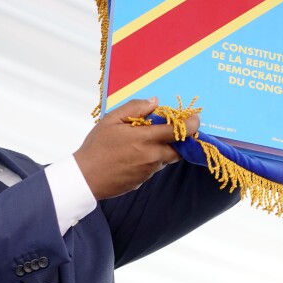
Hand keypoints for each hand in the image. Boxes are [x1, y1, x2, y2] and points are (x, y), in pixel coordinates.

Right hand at [73, 97, 199, 199]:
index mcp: (145, 138)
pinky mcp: (143, 180)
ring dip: (161, 149)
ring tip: (141, 142)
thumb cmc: (97, 146)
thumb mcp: (111, 120)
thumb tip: (155, 101)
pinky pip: (153, 167)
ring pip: (165, 158)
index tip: (196, 119)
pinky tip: (132, 156)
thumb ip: (135, 108)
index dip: (192, 124)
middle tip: (168, 130)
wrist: (86, 177)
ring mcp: (149, 170)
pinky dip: (150, 159)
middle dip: (178, 139)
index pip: (179, 131)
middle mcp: (152, 156)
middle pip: (178, 149)